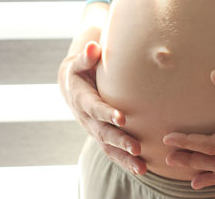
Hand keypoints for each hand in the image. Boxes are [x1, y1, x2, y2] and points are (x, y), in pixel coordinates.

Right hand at [58, 41, 146, 174]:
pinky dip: (125, 161)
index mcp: (82, 99)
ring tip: (142, 168)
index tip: (122, 118)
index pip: (95, 108)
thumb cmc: (81, 71)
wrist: (71, 87)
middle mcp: (87, 119)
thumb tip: (93, 47)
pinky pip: (112, 152)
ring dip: (124, 158)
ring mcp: (94, 130)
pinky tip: (142, 168)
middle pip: (103, 132)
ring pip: (108, 148)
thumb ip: (86, 57)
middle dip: (120, 140)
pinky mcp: (101, 136)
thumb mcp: (80, 63)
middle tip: (137, 148)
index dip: (107, 113)